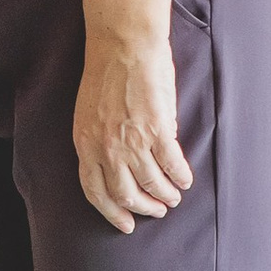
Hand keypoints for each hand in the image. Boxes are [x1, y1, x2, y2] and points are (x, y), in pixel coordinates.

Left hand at [74, 26, 191, 231]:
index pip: (95, 191)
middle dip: (143, 208)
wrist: (123, 45)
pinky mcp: (158, 131)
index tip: (125, 224)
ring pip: (152, 183)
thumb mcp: (89, 113)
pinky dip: (181, 177)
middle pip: (126, 194)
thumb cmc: (106, 73)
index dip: (111, 212)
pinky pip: (173, 165)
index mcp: (85, 144)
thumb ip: (101, 140)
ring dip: (165, 195)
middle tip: (156, 211)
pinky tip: (185, 180)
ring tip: (173, 198)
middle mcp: (106, 149)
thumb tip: (121, 161)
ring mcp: (132, 142)